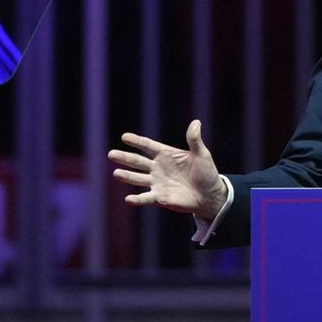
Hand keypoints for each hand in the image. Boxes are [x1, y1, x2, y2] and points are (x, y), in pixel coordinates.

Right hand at [107, 120, 228, 220]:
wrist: (210, 195)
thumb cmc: (206, 172)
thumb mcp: (202, 154)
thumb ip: (195, 140)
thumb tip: (196, 122)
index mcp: (166, 154)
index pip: (148, 146)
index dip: (137, 141)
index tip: (124, 137)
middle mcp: (157, 168)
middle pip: (138, 161)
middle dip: (125, 158)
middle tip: (111, 154)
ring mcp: (157, 183)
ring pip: (138, 178)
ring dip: (127, 176)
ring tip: (116, 174)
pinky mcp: (159, 197)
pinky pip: (146, 198)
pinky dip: (137, 199)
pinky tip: (128, 199)